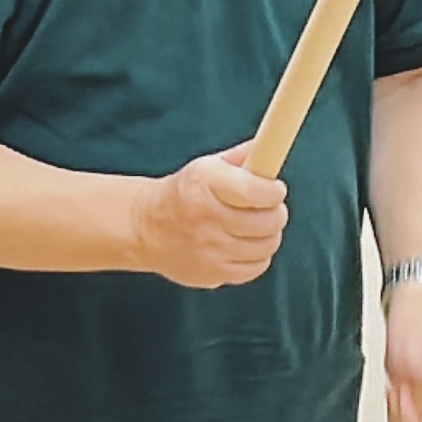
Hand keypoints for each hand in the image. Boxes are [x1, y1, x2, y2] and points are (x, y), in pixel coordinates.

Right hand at [132, 142, 285, 287]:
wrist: (145, 228)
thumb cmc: (183, 193)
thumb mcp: (206, 166)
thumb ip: (241, 158)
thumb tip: (272, 147)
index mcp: (203, 185)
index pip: (253, 191)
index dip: (274, 191)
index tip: (276, 189)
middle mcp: (205, 219)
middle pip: (266, 222)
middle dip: (276, 212)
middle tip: (270, 207)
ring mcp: (208, 251)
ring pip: (266, 246)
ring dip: (269, 235)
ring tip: (258, 226)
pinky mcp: (211, 274)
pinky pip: (255, 268)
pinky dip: (258, 256)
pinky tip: (246, 245)